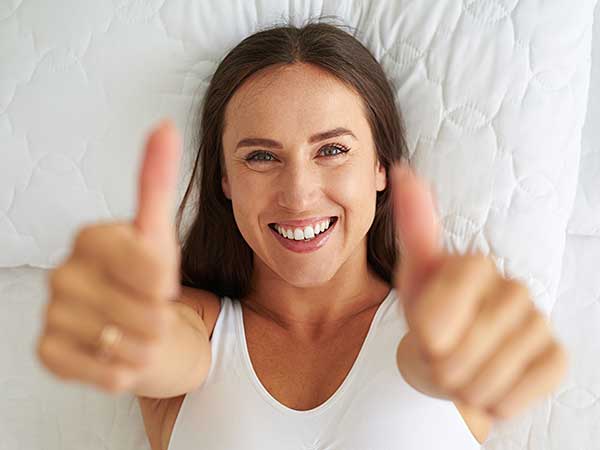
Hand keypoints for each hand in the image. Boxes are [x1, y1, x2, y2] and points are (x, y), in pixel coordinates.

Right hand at [36, 119, 182, 393]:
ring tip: (137, 332)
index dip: (165, 279)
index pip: (148, 263)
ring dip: (146, 345)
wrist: (141, 331)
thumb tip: (164, 126)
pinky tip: (120, 353)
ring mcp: (51, 313)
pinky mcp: (47, 353)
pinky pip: (103, 372)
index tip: (163, 282)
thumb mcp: (160, 233)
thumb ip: (158, 181)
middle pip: (142, 308)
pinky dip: (124, 369)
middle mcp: (62, 272)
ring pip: (124, 341)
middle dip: (159, 317)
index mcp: (89, 238)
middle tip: (150, 311)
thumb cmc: (151, 282)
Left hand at [390, 162, 567, 419]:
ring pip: (486, 376)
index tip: (425, 330)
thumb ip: (412, 226)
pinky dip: (492, 400)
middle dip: (440, 365)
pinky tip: (491, 382)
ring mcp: (539, 323)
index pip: (437, 314)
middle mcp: (515, 288)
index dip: (426, 332)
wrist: (452, 356)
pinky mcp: (555, 358)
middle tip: (443, 355)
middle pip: (460, 349)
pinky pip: (516, 395)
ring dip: (463, 386)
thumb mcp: (413, 273)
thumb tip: (402, 170)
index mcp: (476, 265)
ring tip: (463, 369)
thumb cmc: (430, 314)